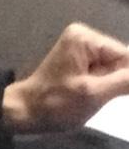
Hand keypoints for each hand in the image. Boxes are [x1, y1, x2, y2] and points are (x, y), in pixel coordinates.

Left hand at [1, 22, 128, 132]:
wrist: (29, 111)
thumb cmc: (57, 102)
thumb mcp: (94, 93)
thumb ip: (126, 81)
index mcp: (85, 38)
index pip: (127, 55)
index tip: (122, 92)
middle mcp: (85, 38)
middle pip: (124, 61)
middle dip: (127, 81)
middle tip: (104, 95)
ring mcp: (83, 50)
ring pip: (119, 69)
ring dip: (122, 85)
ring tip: (102, 96)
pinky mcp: (83, 63)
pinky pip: (108, 73)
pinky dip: (114, 87)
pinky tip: (108, 97)